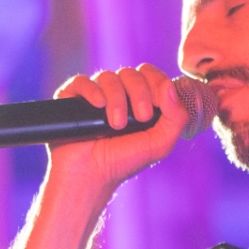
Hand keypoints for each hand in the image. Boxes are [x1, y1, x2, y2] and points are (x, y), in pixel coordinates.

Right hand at [48, 64, 190, 193]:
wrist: (91, 176)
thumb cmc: (125, 161)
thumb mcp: (160, 143)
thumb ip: (176, 117)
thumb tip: (169, 85)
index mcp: (140, 99)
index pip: (151, 74)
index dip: (157, 83)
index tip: (157, 107)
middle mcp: (118, 93)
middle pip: (132, 73)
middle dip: (140, 93)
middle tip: (140, 118)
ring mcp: (95, 94)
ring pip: (109, 76)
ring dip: (117, 99)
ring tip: (116, 125)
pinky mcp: (72, 98)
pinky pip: (82, 81)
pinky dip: (93, 91)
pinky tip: (98, 106)